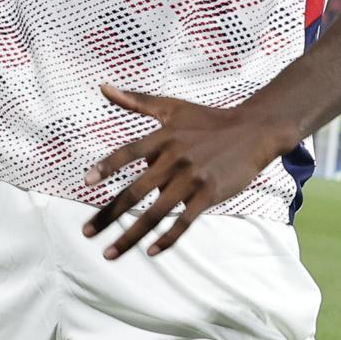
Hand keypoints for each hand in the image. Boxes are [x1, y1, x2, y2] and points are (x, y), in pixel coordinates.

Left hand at [83, 85, 295, 259]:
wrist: (254, 132)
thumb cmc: (209, 120)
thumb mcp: (173, 107)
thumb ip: (136, 101)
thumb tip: (102, 86)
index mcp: (164, 137)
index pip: (129, 153)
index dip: (108, 166)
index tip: (87, 182)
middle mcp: (175, 158)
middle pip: (135, 191)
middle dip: (108, 215)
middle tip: (87, 232)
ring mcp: (192, 178)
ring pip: (155, 212)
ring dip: (130, 236)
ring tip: (109, 253)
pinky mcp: (209, 194)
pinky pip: (184, 221)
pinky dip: (167, 238)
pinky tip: (151, 251)